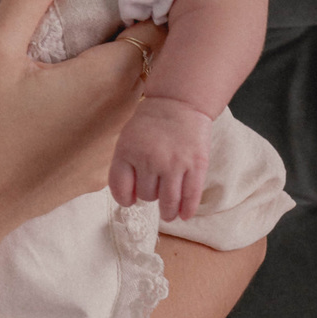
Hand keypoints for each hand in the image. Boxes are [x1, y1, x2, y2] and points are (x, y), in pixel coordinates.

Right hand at [0, 0, 165, 242]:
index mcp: (111, 80)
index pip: (160, 26)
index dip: (148, 0)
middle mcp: (128, 116)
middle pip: (160, 61)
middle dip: (143, 31)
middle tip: (112, 4)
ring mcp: (119, 148)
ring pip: (145, 95)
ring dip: (132, 69)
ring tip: (97, 44)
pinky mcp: (102, 170)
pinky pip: (126, 125)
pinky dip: (116, 103)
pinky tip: (80, 94)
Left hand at [108, 94, 211, 221]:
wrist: (180, 102)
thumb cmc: (151, 123)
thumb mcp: (128, 139)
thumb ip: (125, 166)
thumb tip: (130, 198)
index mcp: (127, 152)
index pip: (120, 189)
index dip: (125, 199)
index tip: (130, 200)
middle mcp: (149, 160)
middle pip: (146, 196)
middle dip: (150, 196)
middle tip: (155, 190)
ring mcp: (174, 164)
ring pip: (168, 201)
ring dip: (168, 211)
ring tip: (168, 214)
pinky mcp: (196, 165)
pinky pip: (190, 196)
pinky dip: (187, 209)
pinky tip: (184, 215)